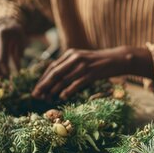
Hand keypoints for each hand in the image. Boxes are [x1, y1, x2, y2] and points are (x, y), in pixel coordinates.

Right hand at [0, 18, 25, 76]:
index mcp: (2, 32)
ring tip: (0, 73)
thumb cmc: (15, 33)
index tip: (9, 76)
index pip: (1, 56)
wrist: (4, 20)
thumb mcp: (21, 41)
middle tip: (4, 77)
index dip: (4, 68)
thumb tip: (17, 72)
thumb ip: (19, 55)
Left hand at [32, 46, 152, 99]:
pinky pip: (77, 83)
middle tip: (36, 95)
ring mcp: (83, 65)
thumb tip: (56, 79)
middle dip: (44, 85)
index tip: (36, 89)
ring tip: (46, 99)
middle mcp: (75, 58)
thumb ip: (70, 66)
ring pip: (64, 79)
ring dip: (54, 90)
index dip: (42, 79)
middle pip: (55, 73)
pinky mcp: (92, 73)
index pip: (52, 67)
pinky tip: (62, 97)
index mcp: (70, 53)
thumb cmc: (99, 62)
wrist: (118, 59)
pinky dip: (68, 90)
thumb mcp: (82, 60)